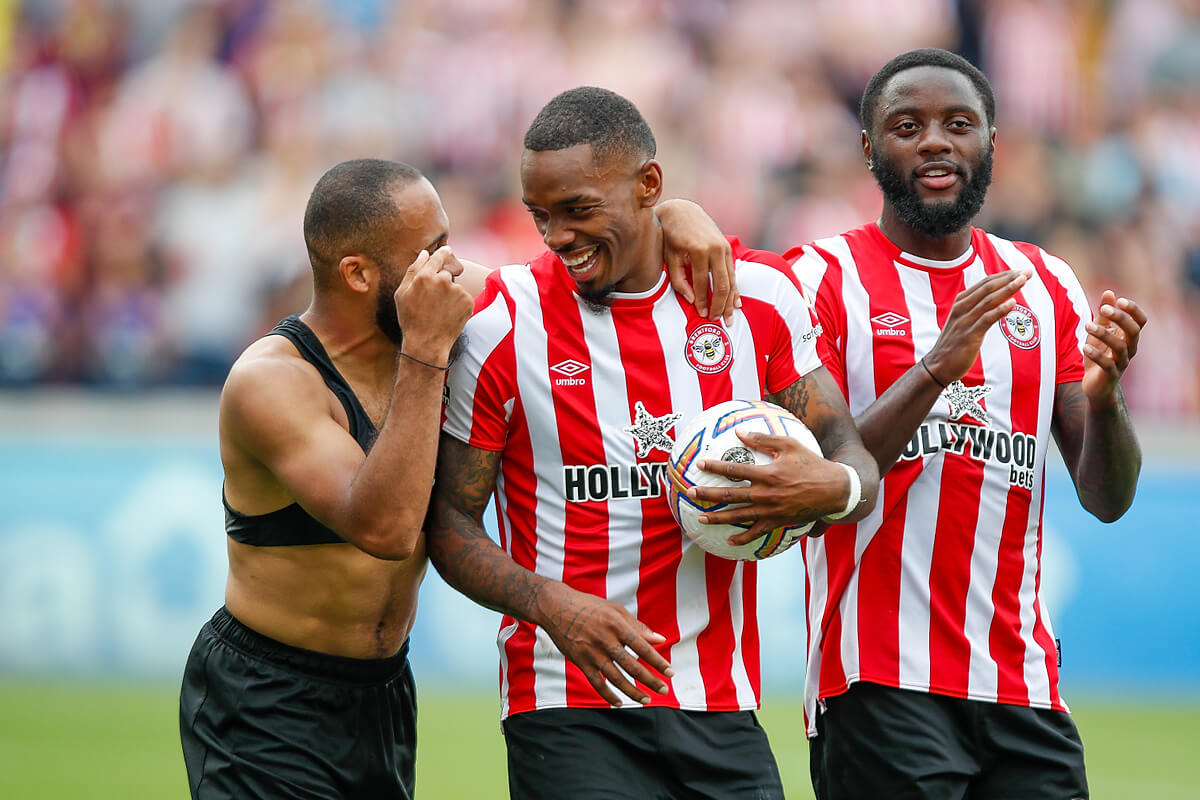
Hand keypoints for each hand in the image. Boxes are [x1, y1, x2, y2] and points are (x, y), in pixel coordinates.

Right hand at [393, 247, 474, 361]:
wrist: (427, 343)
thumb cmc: (410, 319)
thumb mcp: (402, 294)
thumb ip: (413, 270)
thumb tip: (425, 253)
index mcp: (425, 276)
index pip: (438, 257)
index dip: (443, 253)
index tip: (447, 249)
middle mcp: (443, 280)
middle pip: (447, 274)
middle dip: (442, 283)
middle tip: (433, 301)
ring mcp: (457, 291)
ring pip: (455, 287)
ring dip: (450, 295)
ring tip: (440, 311)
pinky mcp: (468, 302)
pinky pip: (464, 298)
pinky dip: (459, 305)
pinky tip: (449, 315)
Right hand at [535, 582, 673, 705]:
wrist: (556, 607)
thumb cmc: (590, 606)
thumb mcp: (615, 610)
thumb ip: (638, 627)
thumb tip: (660, 639)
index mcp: (616, 624)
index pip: (642, 646)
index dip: (657, 661)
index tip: (670, 673)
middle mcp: (605, 640)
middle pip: (632, 666)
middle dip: (650, 681)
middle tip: (663, 690)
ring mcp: (591, 652)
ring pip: (616, 678)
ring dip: (632, 692)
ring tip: (645, 700)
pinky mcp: (580, 661)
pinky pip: (596, 683)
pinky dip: (608, 694)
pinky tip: (619, 702)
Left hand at [656, 199, 740, 321]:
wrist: (682, 211)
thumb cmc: (670, 235)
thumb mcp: (670, 256)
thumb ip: (679, 280)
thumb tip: (692, 300)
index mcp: (698, 250)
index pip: (701, 283)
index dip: (702, 301)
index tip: (702, 315)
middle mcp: (715, 248)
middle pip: (721, 284)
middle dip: (720, 305)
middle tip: (717, 320)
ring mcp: (724, 247)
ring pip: (731, 280)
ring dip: (730, 301)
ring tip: (729, 318)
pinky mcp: (728, 248)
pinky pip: (733, 273)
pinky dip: (735, 289)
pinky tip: (736, 303)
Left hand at [686, 430, 845, 543]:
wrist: (834, 490)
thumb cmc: (812, 464)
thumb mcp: (790, 445)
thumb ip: (763, 439)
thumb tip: (740, 432)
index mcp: (767, 474)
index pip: (735, 469)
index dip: (716, 466)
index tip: (700, 464)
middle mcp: (766, 494)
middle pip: (730, 495)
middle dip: (708, 494)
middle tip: (690, 493)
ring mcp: (771, 510)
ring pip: (739, 516)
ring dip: (719, 518)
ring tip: (702, 518)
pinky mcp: (778, 522)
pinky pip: (757, 532)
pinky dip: (743, 538)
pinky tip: (730, 541)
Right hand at [923, 269, 1029, 384]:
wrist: (938, 365)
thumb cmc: (954, 344)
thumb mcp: (963, 320)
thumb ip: (977, 308)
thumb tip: (998, 299)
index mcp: (960, 302)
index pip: (985, 283)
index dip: (1004, 275)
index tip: (1021, 270)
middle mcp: (962, 309)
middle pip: (988, 288)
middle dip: (1009, 278)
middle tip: (1028, 272)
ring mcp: (964, 322)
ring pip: (988, 300)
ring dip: (1007, 289)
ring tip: (1023, 281)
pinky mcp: (969, 336)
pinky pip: (986, 319)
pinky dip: (999, 310)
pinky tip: (1012, 303)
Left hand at [1082, 290, 1145, 408]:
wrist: (1096, 385)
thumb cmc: (1099, 354)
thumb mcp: (1099, 332)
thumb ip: (1104, 314)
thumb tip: (1109, 292)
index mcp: (1129, 337)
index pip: (1140, 321)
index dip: (1133, 310)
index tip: (1119, 300)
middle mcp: (1130, 349)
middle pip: (1134, 331)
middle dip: (1120, 318)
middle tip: (1103, 309)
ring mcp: (1121, 363)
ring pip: (1120, 347)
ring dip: (1103, 334)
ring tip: (1087, 324)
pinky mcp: (1110, 375)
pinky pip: (1107, 364)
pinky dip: (1096, 355)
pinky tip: (1084, 347)